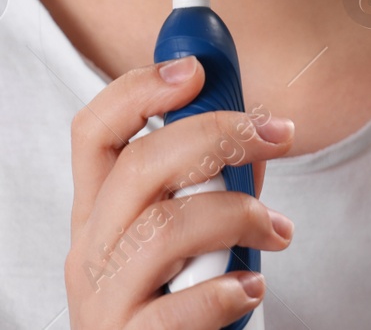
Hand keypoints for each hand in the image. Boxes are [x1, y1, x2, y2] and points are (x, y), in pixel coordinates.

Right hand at [65, 56, 296, 328]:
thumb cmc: (174, 320)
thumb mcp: (186, 246)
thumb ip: (214, 190)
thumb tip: (256, 131)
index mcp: (98, 218)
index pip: (93, 132)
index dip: (138, 88)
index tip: (195, 65)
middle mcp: (91, 254)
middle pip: (138, 165)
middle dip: (216, 133)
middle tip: (276, 133)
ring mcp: (104, 303)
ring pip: (164, 227)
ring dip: (237, 214)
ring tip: (279, 232)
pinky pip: (178, 309)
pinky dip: (225, 290)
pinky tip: (249, 286)